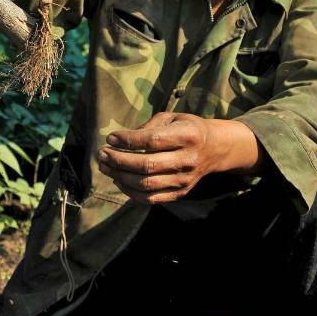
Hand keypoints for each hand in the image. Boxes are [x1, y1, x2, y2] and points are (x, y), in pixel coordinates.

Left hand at [97, 113, 262, 203]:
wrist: (215, 149)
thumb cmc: (187, 128)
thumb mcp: (172, 117)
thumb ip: (149, 125)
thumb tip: (121, 140)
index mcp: (187, 135)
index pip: (152, 141)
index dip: (128, 140)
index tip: (111, 138)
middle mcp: (188, 159)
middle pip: (147, 165)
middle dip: (119, 161)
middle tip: (102, 154)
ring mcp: (184, 179)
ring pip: (147, 184)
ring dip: (120, 176)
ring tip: (105, 167)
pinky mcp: (180, 193)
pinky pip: (151, 198)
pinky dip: (131, 191)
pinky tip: (119, 180)